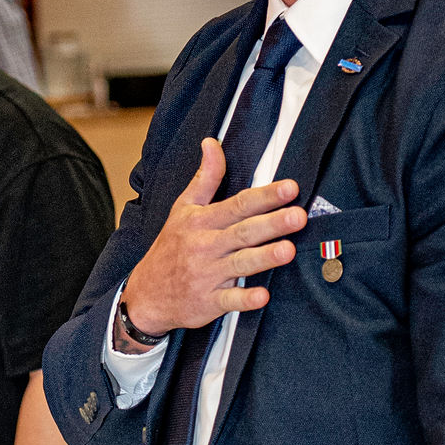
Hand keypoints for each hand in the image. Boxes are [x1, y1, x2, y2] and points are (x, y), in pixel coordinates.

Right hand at [122, 138, 306, 336]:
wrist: (146, 294)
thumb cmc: (170, 248)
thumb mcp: (183, 209)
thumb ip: (205, 178)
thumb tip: (212, 143)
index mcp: (203, 221)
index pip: (239, 204)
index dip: (265, 196)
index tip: (290, 188)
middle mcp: (207, 246)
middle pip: (243, 232)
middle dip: (272, 224)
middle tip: (299, 216)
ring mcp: (208, 275)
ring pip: (239, 264)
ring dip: (264, 257)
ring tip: (288, 250)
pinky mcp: (208, 302)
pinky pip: (229, 301)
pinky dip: (244, 300)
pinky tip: (263, 296)